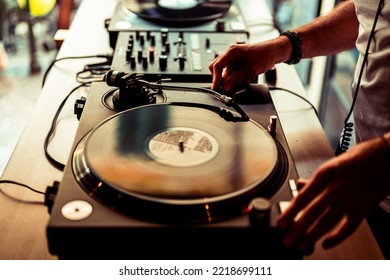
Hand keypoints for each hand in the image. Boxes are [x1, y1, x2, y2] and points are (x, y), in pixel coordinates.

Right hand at [208, 39, 284, 91]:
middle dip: (221, 79)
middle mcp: (230, 54)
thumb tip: (226, 87)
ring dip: (231, 80)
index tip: (216, 88)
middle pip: (217, 69)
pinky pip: (232, 73)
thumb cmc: (265, 55)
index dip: (215, 78)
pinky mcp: (238, 63)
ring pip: (225, 73)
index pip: (217, 66)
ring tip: (242, 84)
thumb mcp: (250, 70)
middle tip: (226, 88)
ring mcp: (234, 59)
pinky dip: (236, 79)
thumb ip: (236, 80)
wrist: (274, 52)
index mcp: (231, 52)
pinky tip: (245, 81)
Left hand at [277, 136, 389, 251]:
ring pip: (328, 222)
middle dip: (298, 229)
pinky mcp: (363, 208)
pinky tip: (325, 243)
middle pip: (313, 212)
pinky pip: (348, 227)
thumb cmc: (357, 159)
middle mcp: (337, 187)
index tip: (281, 223)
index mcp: (325, 174)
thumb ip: (315, 180)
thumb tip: (300, 187)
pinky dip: (336, 237)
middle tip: (287, 240)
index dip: (291, 212)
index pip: (304, 197)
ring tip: (301, 244)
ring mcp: (351, 199)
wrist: (385, 158)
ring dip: (313, 235)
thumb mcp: (331, 164)